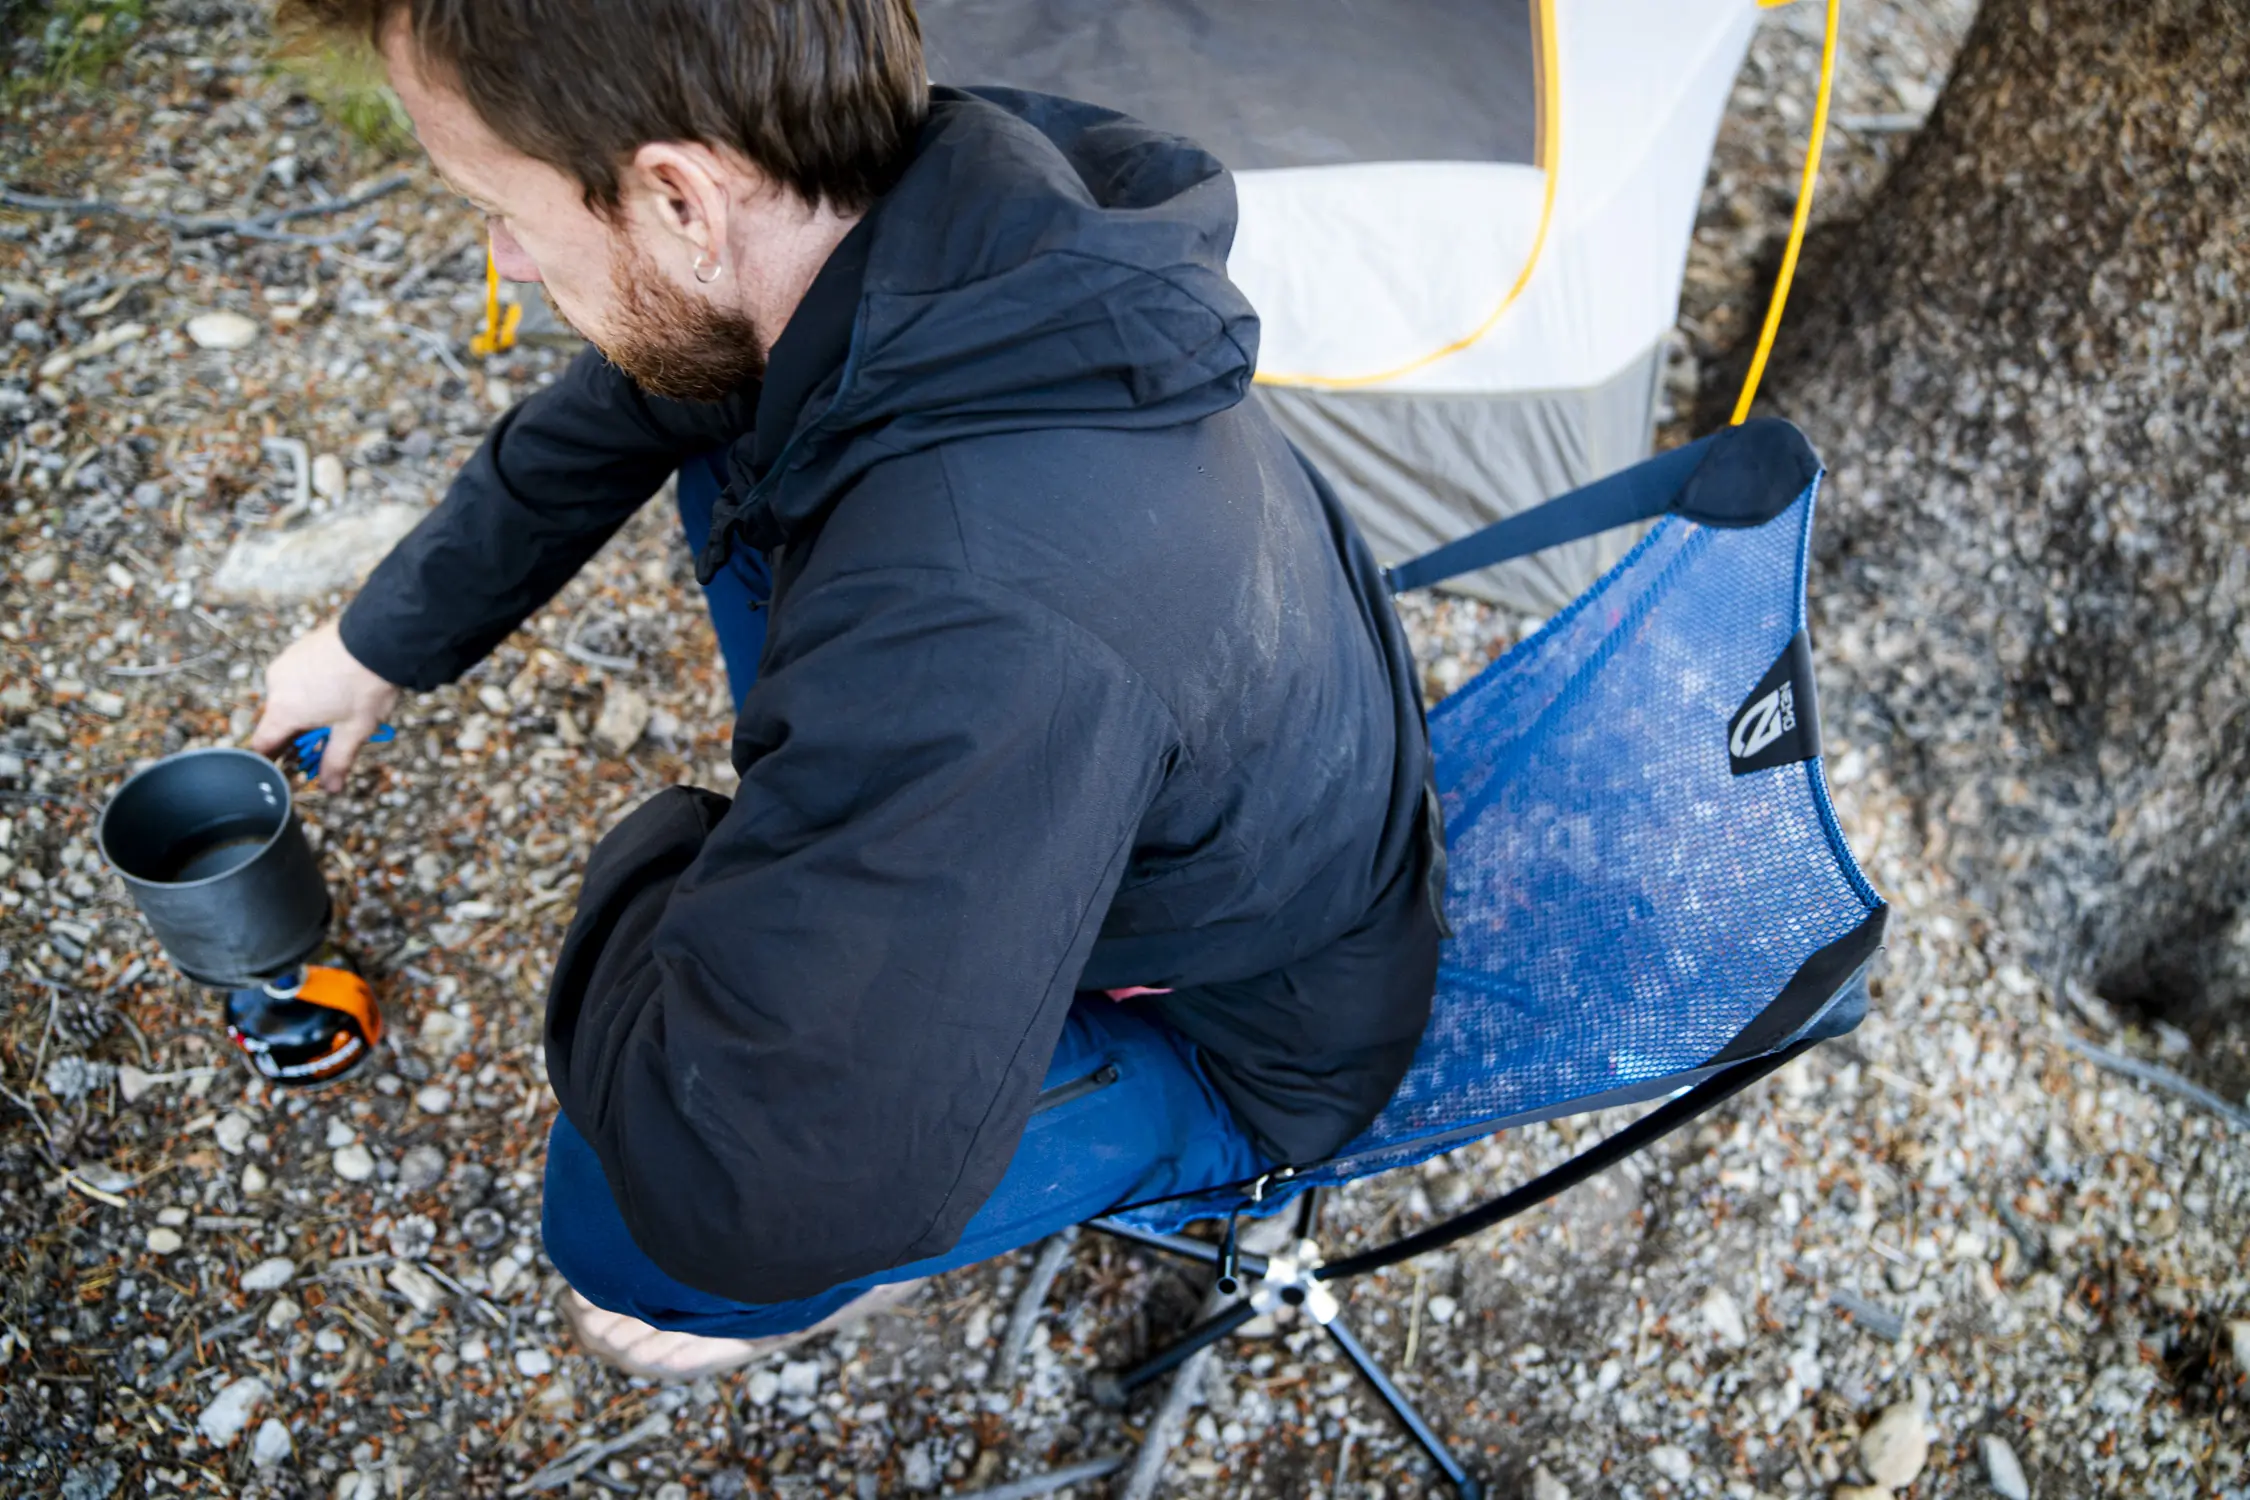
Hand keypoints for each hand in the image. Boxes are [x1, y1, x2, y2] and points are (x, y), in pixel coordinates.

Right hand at [248, 619, 400, 792]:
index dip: (273, 758)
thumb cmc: (365, 686)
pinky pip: (297, 675)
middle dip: (297, 732)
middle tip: (325, 737)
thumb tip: (330, 788)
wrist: (380, 638)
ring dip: (305, 707)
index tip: (287, 764)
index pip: (263, 743)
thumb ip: (337, 761)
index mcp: (284, 710)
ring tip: (338, 709)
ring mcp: (286, 662)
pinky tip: (337, 686)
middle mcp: (276, 685)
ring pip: (288, 695)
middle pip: (277, 719)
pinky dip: (309, 686)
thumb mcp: (354, 731)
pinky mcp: (298, 647)